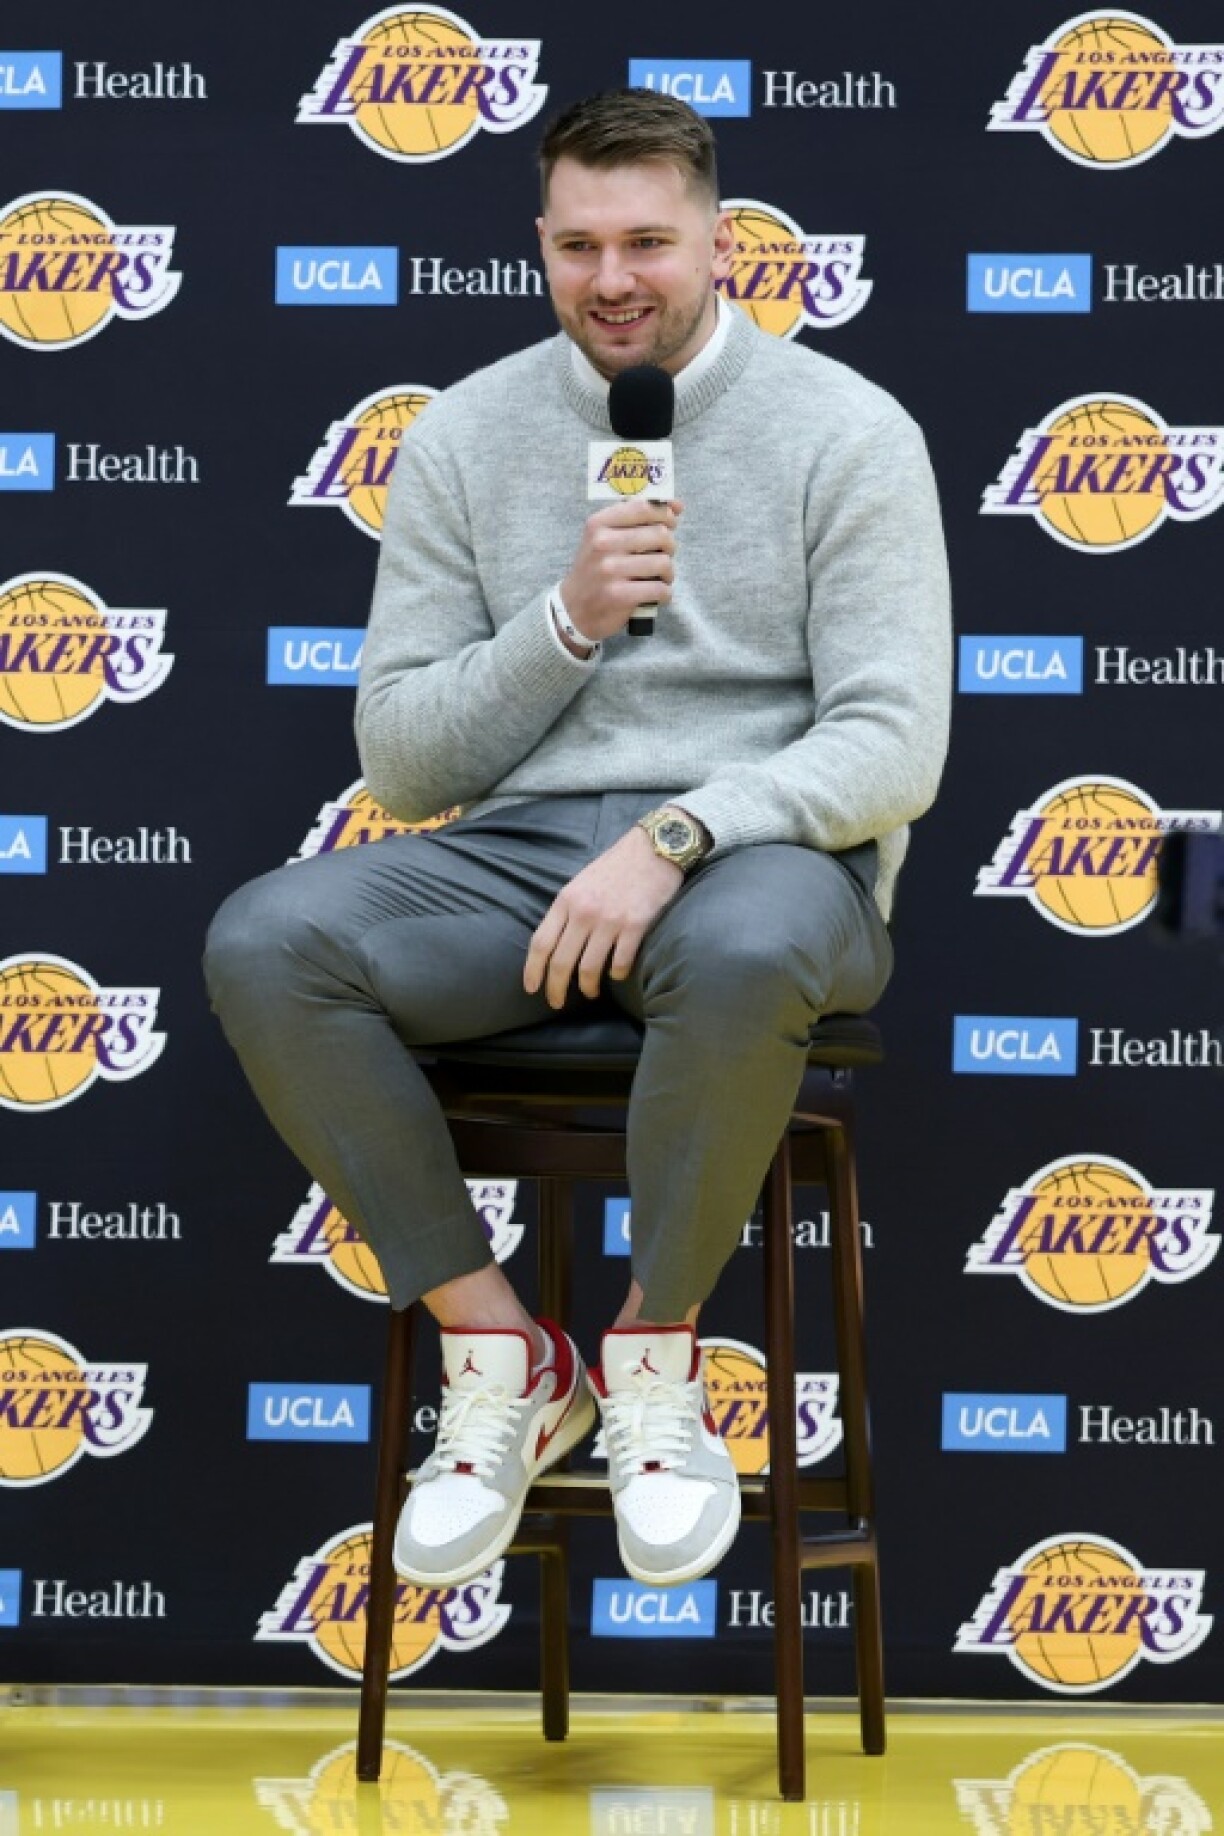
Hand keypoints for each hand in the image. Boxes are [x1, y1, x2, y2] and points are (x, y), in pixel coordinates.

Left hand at [524, 826, 682, 1007]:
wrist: (655, 847)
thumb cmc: (617, 866)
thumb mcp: (581, 882)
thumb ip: (567, 910)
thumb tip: (556, 942)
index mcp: (566, 900)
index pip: (541, 943)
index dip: (533, 970)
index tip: (531, 988)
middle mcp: (584, 911)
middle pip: (561, 961)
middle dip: (555, 988)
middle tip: (556, 1002)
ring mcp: (610, 920)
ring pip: (589, 968)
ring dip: (587, 987)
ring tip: (590, 992)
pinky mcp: (636, 925)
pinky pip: (620, 962)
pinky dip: (616, 975)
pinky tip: (616, 975)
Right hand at [560, 500, 680, 642]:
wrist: (573, 609)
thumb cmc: (595, 569)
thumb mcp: (602, 537)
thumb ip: (634, 519)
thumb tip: (676, 505)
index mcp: (599, 524)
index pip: (643, 507)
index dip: (665, 513)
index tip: (670, 521)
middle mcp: (603, 543)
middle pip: (660, 534)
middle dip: (670, 546)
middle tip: (663, 556)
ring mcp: (610, 570)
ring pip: (663, 563)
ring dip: (669, 573)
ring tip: (661, 578)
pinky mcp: (619, 595)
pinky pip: (659, 589)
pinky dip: (665, 593)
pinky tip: (658, 594)